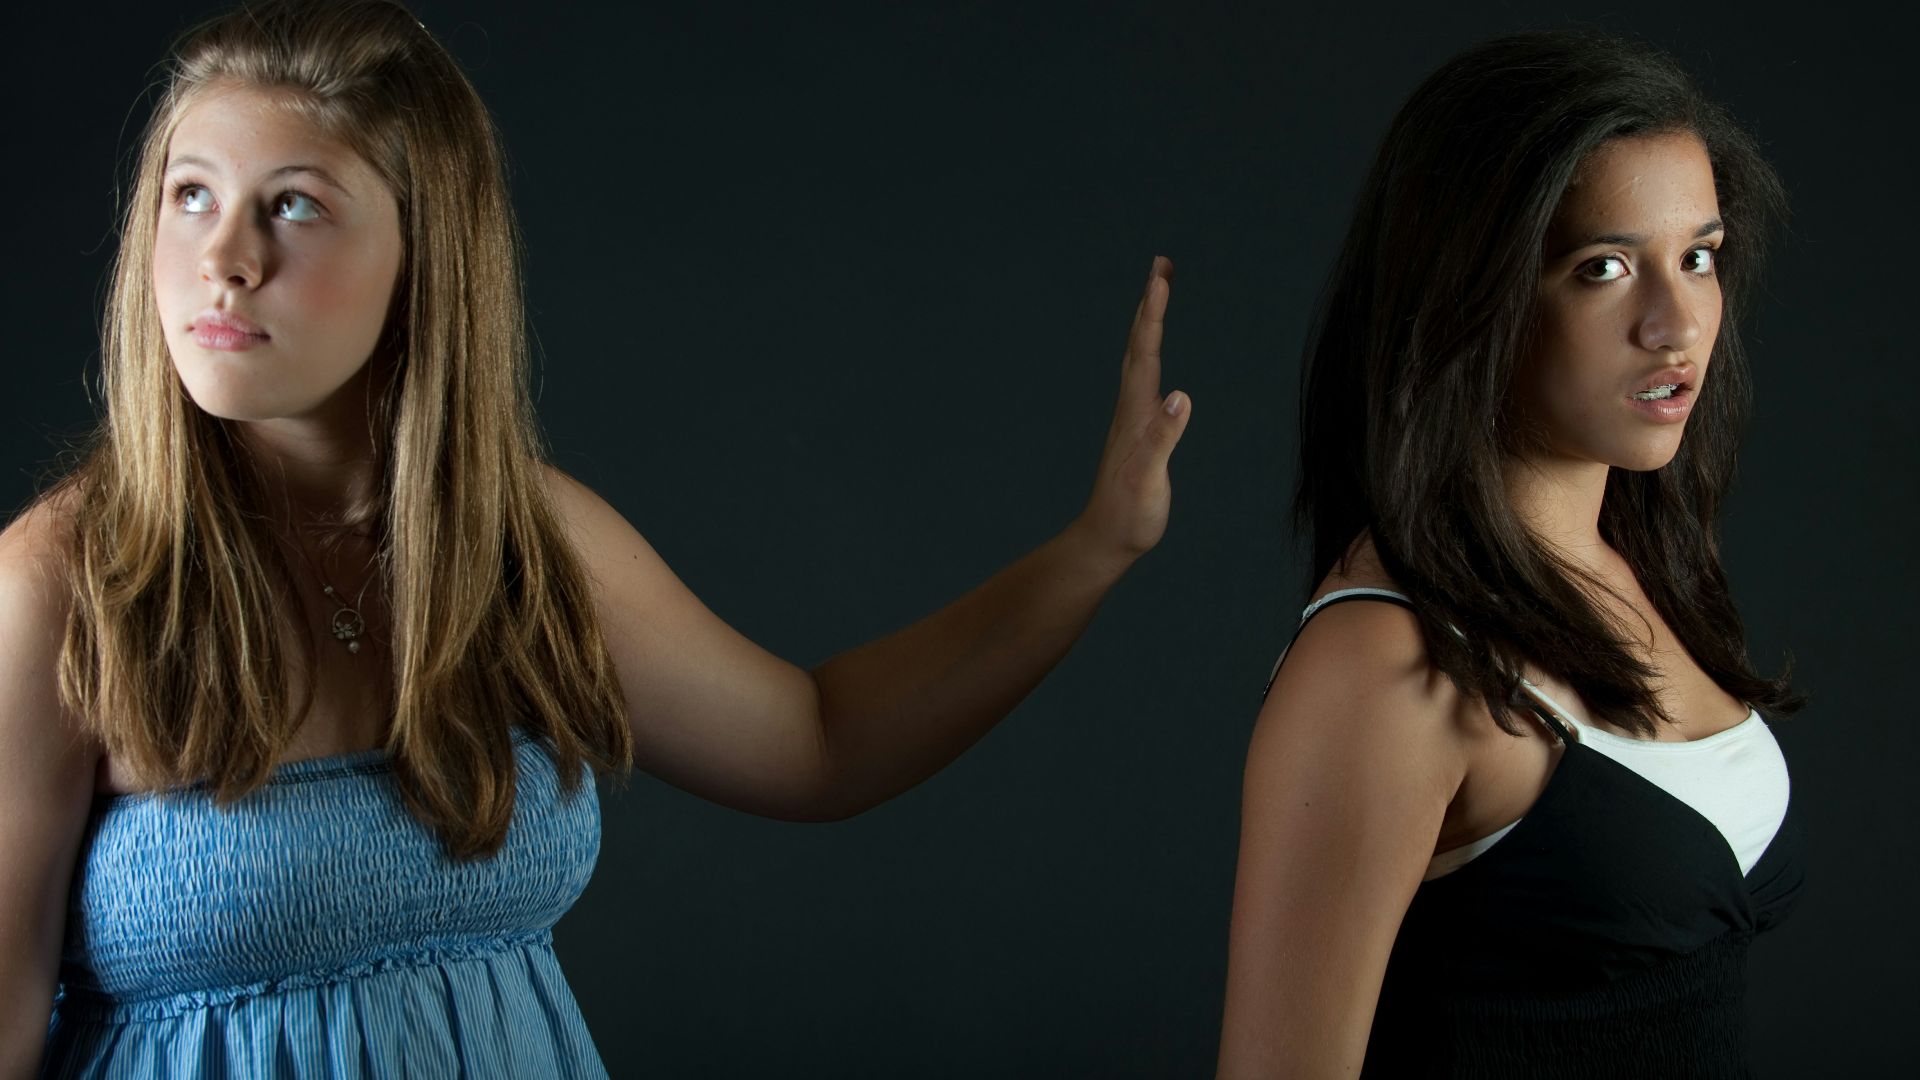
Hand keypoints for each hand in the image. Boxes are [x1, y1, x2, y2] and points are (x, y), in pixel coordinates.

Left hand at [1073, 256, 1190, 567]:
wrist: (1106, 540)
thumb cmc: (1129, 516)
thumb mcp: (1149, 480)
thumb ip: (1163, 439)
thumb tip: (1179, 397)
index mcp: (1136, 414)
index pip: (1146, 351)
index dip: (1154, 312)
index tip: (1161, 275)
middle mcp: (1131, 408)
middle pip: (1140, 344)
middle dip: (1151, 302)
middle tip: (1162, 264)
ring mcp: (1131, 418)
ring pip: (1139, 357)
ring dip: (1148, 322)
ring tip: (1158, 294)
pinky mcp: (1136, 430)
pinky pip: (1143, 377)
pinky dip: (1149, 352)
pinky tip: (1152, 353)